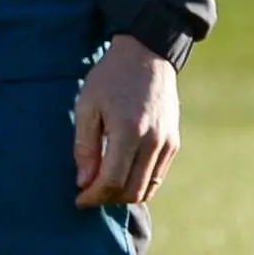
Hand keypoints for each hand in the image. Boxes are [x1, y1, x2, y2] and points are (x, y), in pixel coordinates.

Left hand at [73, 34, 180, 207]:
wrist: (146, 55)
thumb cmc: (110, 77)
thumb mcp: (87, 106)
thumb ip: (85, 146)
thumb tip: (84, 182)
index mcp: (129, 131)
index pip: (113, 180)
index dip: (94, 196)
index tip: (79, 199)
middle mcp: (153, 141)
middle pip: (132, 190)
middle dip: (108, 199)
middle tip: (89, 194)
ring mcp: (167, 143)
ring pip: (147, 188)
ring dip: (124, 194)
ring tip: (104, 187)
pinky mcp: (174, 142)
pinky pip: (158, 175)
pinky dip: (139, 183)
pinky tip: (122, 175)